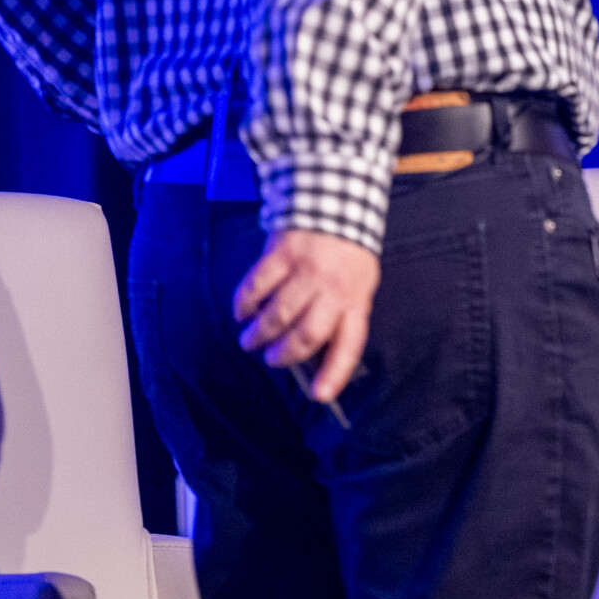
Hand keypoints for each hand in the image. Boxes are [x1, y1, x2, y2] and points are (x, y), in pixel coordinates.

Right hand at [233, 230, 380, 402]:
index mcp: (356, 297)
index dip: (335, 372)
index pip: (350, 342)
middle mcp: (333, 286)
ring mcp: (307, 269)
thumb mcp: (355, 283)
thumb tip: (310, 355)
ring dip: (259, 335)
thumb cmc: (345, 254)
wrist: (337, 202)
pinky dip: (244, 305)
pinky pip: (256, 287)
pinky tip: (242, 312)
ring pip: (278, 316)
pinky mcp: (282, 253)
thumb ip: (338, 314)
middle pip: (307, 334)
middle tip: (272, 359)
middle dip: (284, 355)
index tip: (322, 396)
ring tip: (251, 340)